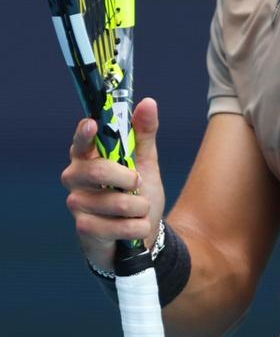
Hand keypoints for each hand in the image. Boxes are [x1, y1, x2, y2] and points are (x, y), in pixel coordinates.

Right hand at [61, 97, 165, 272]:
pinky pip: (121, 225)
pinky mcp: (84, 228)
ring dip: (140, 207)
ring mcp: (77, 204)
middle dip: (129, 178)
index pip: (81, 141)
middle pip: (99, 171)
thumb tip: (148, 102)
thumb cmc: (137, 193)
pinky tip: (132, 227)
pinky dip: (138, 227)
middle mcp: (75, 178)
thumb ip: (144, 134)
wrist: (141, 234)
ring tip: (138, 209)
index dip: (85, 133)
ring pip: (118, 202)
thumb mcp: (146, 163)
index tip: (93, 124)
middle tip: (138, 182)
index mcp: (88, 156)